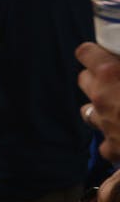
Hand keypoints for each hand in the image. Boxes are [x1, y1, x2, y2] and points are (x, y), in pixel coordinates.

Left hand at [79, 42, 119, 161]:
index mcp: (111, 74)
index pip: (85, 53)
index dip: (95, 52)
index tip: (105, 52)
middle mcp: (102, 97)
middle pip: (84, 79)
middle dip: (98, 77)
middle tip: (119, 78)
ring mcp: (104, 124)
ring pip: (87, 110)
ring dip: (101, 106)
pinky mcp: (112, 148)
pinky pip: (105, 142)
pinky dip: (114, 139)